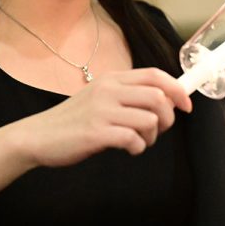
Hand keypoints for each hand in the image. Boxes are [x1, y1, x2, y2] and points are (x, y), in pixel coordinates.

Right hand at [14, 68, 192, 166]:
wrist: (37, 136)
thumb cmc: (74, 120)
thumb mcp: (100, 97)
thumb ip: (127, 95)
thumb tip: (166, 99)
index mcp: (112, 79)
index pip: (156, 75)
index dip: (178, 89)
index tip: (187, 106)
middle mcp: (108, 90)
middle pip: (159, 97)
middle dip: (168, 118)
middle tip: (157, 130)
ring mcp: (102, 111)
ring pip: (150, 119)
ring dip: (152, 136)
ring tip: (139, 142)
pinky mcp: (96, 132)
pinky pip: (134, 139)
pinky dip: (138, 148)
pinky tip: (128, 150)